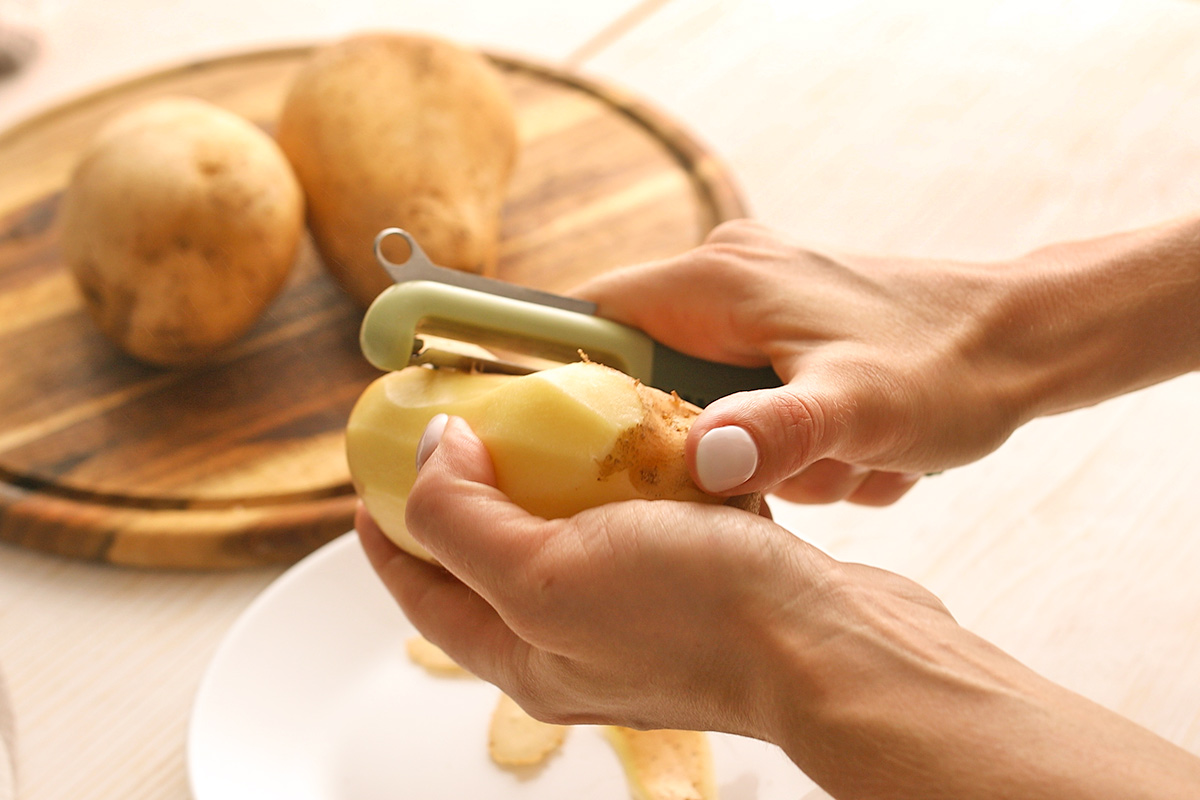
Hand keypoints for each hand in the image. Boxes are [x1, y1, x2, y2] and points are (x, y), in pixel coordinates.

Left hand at [357, 416, 828, 734]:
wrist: (835, 646)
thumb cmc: (699, 618)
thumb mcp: (547, 569)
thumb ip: (466, 520)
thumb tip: (428, 457)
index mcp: (525, 655)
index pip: (424, 592)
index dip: (387, 534)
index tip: (371, 477)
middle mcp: (574, 645)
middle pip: (490, 564)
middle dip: (465, 500)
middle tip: (455, 434)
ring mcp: (636, 620)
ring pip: (566, 540)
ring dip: (547, 484)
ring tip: (538, 426)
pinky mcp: (693, 589)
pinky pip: (633, 528)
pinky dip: (618, 485)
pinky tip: (630, 444)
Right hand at [574, 217, 1199, 503]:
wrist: (1031, 343)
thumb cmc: (950, 367)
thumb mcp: (859, 413)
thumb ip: (776, 434)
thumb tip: (699, 462)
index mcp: (717, 279)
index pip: (588, 321)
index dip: (571, 390)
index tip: (596, 461)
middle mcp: (727, 277)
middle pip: (648, 378)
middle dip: (706, 445)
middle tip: (779, 474)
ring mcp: (760, 302)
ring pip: (706, 402)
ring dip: (767, 453)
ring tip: (844, 460)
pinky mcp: (790, 329)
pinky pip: (754, 401)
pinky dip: (796, 441)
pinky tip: (857, 451)